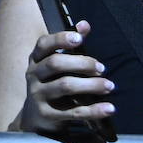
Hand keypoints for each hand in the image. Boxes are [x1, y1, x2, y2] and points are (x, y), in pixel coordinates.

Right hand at [20, 20, 116, 134]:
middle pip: (55, 63)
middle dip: (82, 63)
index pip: (43, 45)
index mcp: (36, 60)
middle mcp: (33, 75)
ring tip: (109, 86)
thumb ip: (71, 45)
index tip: (79, 38)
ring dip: (90, 85)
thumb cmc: (52, 84)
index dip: (60, 39)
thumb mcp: (57, 65)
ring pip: (65, 86)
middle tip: (102, 68)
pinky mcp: (47, 115)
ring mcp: (38, 95)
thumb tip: (84, 24)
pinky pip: (73, 112)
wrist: (36, 117)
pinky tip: (109, 108)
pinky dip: (93, 110)